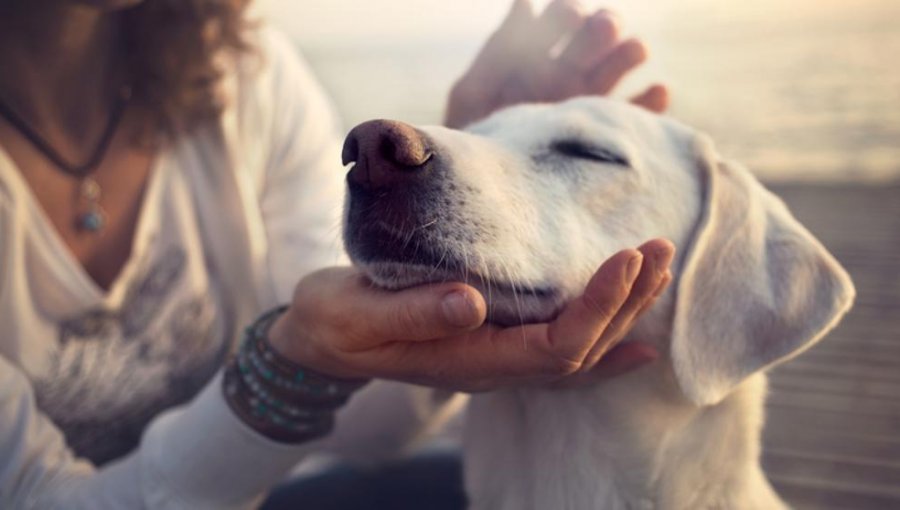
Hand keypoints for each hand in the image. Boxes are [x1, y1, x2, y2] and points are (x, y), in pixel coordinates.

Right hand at [268, 239, 673, 391]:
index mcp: (468, 360)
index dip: (597, 307)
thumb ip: (412, 313)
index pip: (554, 346)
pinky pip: (561, 352)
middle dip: (626, 301)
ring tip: (658, 268)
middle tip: (658, 248)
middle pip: (581, 349)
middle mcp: (493, 367)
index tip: (627, 258)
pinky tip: (638, 337)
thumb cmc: (335, 323)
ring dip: (623, 311)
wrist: (320, 340)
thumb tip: (471, 301)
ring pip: (579, 349)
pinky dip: (605, 342)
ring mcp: (497, 359)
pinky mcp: (493, 341)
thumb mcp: (357, 314)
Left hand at [445, 0, 668, 128]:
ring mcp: (589, 104)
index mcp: (535, 57)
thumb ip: (497, 53)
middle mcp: (567, 75)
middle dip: (603, 27)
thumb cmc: (473, 142)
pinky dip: (651, 103)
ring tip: (635, 50)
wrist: (486, 193)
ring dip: (629, 53)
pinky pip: (638, 116)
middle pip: (595, 38)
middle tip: (605, 28)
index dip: (567, 15)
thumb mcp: (474, 96)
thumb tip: (525, 4)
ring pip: (618, 68)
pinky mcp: (607, 135)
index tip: (571, 16)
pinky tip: (657, 91)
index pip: (560, 21)